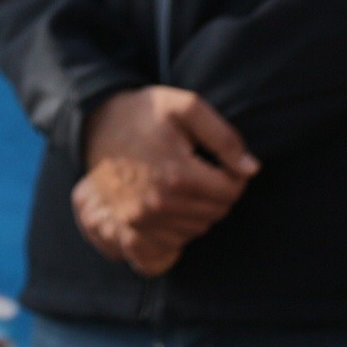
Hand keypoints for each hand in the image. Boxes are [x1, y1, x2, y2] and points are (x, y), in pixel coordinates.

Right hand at [72, 86, 258, 277]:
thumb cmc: (145, 111)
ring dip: (202, 208)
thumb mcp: (185, 107)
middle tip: (204, 168)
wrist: (95, 123)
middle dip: (219, 192)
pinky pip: (176, 239)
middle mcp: (160, 204)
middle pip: (216, 212)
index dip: (234, 174)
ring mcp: (143, 220)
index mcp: (177, 175)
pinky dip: (182, 223)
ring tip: (186, 180)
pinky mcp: (132, 227)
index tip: (220, 160)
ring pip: (199, 228)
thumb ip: (224, 138)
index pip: (231, 191)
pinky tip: (173, 198)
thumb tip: (251, 169)